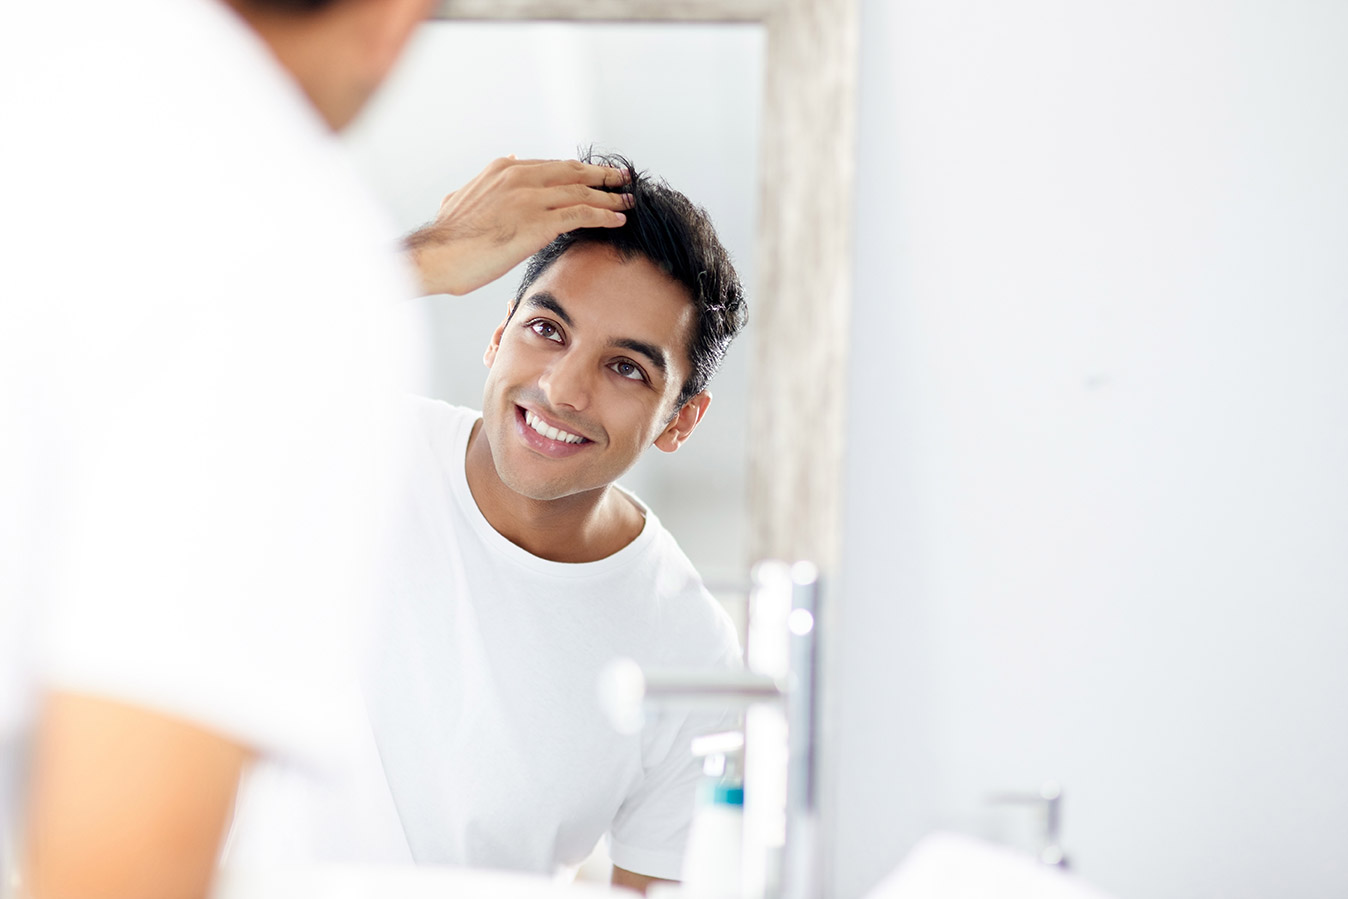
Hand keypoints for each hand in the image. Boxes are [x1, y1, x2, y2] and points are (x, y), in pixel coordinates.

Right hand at [404, 156, 632, 295]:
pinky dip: (604, 216)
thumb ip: (481, 185)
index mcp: (504, 169)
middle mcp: (520, 177)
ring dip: (610, 197)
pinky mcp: (538, 223)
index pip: (552, 166)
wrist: (437, 255)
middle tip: (623, 178)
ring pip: (582, 193)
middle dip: (602, 176)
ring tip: (629, 201)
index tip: (595, 176)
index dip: (578, 171)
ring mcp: (531, 198)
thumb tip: (487, 173)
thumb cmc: (447, 237)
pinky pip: (581, 216)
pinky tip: (618, 220)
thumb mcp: (461, 198)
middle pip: (573, 173)